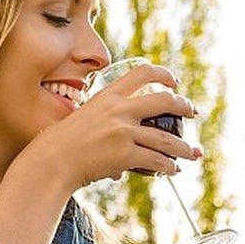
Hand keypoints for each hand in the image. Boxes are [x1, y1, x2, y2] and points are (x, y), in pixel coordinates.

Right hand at [49, 63, 202, 188]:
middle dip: (184, 106)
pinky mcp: (125, 154)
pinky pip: (157, 161)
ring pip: (167, 139)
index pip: (142, 73)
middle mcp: (118, 110)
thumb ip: (103, 121)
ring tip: (191, 153)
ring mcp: (123, 132)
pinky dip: (169, 167)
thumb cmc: (61, 144)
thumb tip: (120, 140)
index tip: (174, 82)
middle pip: (165, 101)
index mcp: (107, 96)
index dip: (163, 74)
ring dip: (184, 148)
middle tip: (192, 112)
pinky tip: (172, 170)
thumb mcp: (82, 118)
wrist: (51, 162)